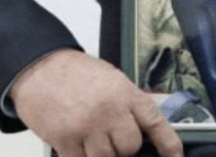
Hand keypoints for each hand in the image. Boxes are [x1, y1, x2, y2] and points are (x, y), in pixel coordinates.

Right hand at [9, 48, 183, 156]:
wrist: (39, 67)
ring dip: (102, 154)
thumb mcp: (112, 79)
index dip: (169, 144)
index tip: (176, 156)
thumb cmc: (75, 73)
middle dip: (123, 147)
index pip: (156, 123)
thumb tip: (149, 124)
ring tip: (92, 138)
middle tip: (110, 136)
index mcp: (125, 93)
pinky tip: (78, 146)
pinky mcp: (65, 139)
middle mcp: (109, 110)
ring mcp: (87, 126)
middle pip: (130, 147)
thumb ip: (130, 103)